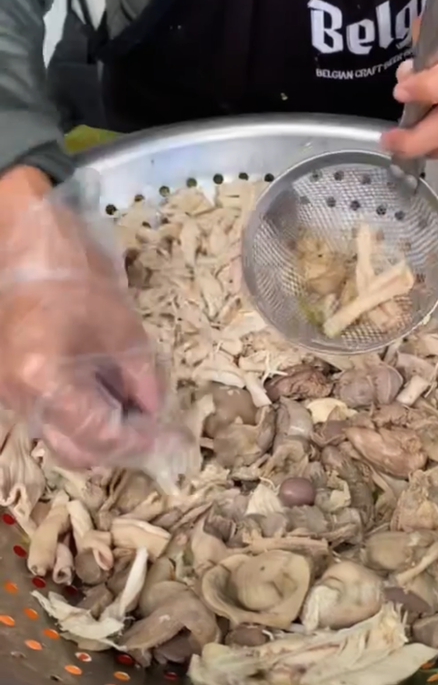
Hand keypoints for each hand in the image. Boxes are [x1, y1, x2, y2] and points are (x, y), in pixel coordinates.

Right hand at [0, 166, 162, 467]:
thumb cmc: (73, 270)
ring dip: (101, 432)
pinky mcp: (9, 380)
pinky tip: (110, 394)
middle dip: (120, 446)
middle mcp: (20, 398)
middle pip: (75, 451)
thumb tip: (155, 411)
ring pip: (60, 435)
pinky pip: (49, 413)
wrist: (20, 233)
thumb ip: (142, 376)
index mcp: (46, 381)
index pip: (100, 435)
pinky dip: (81, 413)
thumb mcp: (122, 324)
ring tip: (139, 412)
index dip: (141, 442)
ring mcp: (8, 392)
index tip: (173, 442)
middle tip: (158, 431)